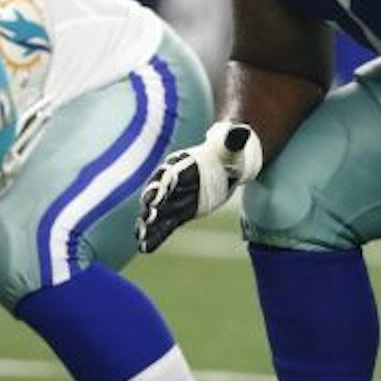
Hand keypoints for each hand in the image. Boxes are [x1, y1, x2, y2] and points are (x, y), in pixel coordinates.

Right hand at [135, 121, 261, 252]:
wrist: (227, 163)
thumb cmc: (228, 151)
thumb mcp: (232, 144)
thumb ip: (232, 140)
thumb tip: (240, 131)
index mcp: (182, 163)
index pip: (169, 175)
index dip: (161, 186)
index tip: (154, 197)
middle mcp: (173, 181)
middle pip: (158, 194)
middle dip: (150, 206)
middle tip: (145, 219)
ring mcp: (174, 198)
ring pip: (158, 213)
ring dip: (149, 225)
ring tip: (140, 239)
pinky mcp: (180, 212)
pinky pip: (166, 225)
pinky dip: (156, 236)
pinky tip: (145, 248)